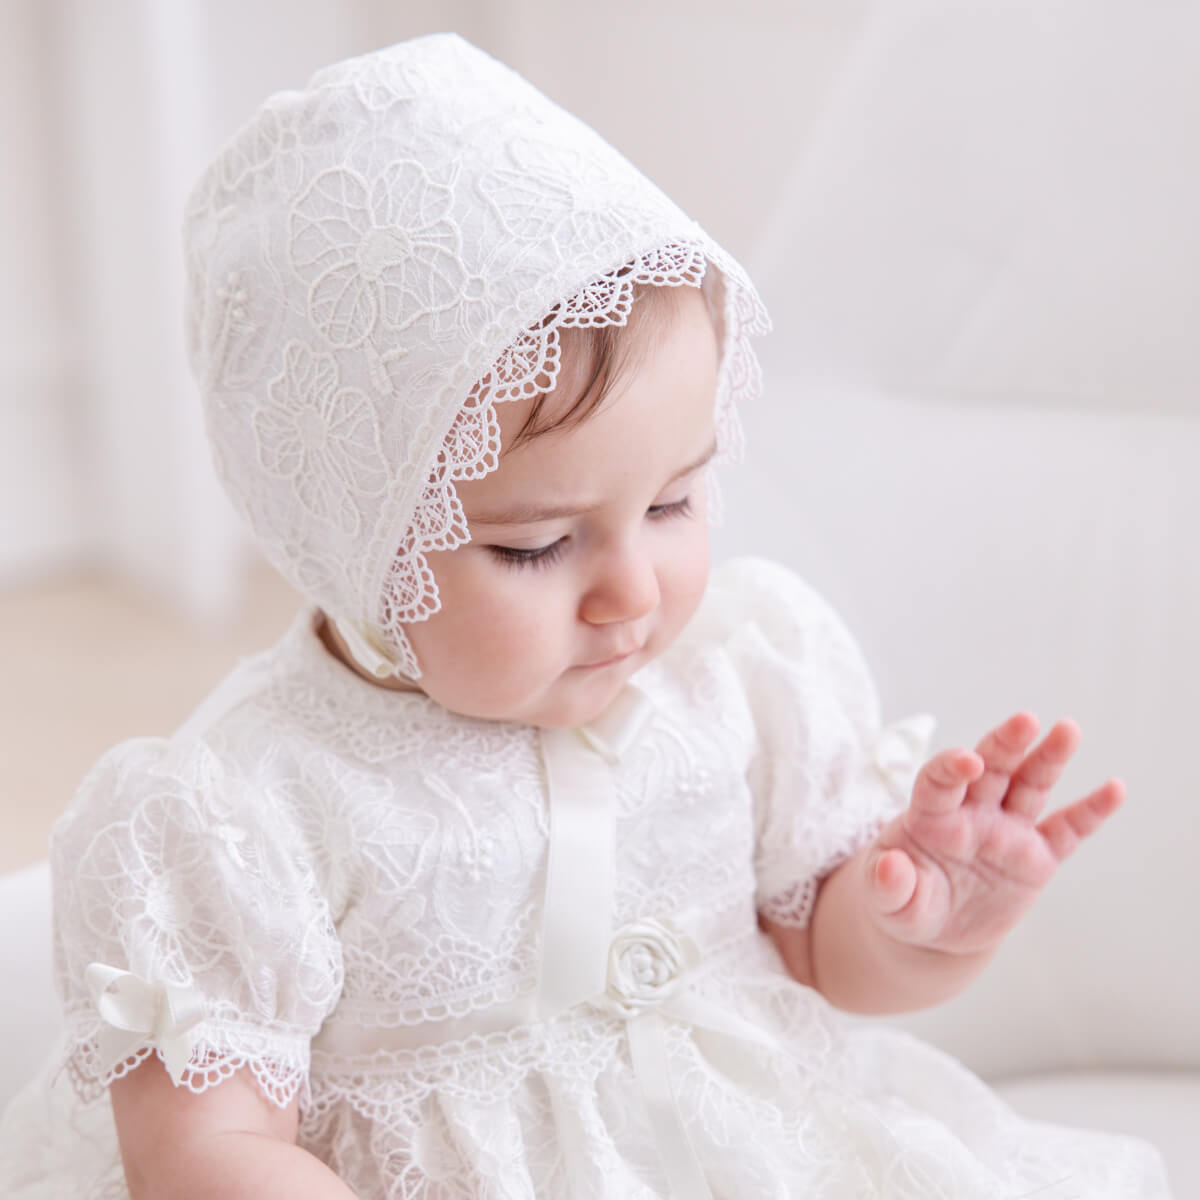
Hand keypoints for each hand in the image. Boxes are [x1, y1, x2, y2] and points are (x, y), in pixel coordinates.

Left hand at [865, 713, 1122, 956]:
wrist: (935, 929)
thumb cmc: (903, 902)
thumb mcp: (887, 902)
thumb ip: (887, 886)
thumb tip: (888, 867)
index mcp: (930, 815)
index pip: (940, 780)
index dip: (952, 767)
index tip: (969, 761)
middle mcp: (972, 812)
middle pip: (991, 768)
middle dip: (1006, 743)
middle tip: (1026, 719)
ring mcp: (1007, 830)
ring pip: (1030, 786)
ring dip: (1048, 757)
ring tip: (1068, 729)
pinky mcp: (1036, 857)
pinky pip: (1066, 830)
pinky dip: (1089, 811)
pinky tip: (1114, 788)